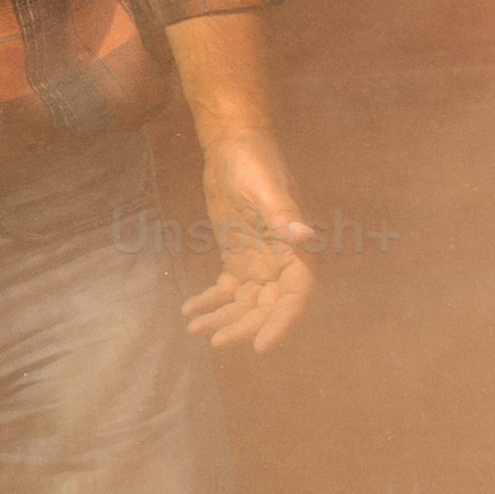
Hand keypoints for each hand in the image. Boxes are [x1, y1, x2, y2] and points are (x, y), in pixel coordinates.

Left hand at [182, 139, 316, 354]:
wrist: (231, 147)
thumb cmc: (254, 162)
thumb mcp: (266, 187)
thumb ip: (282, 214)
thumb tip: (305, 237)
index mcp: (295, 251)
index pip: (294, 296)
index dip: (281, 323)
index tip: (261, 345)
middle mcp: (281, 263)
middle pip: (266, 307)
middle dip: (242, 326)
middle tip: (214, 340)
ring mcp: (259, 264)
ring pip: (243, 304)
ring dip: (222, 318)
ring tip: (193, 327)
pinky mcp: (237, 260)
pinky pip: (226, 290)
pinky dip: (210, 302)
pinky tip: (189, 310)